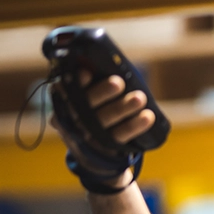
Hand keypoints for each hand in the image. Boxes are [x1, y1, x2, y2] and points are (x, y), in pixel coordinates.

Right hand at [51, 69, 155, 185]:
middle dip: (102, 92)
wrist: (96, 153)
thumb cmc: (95, 110)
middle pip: (86, 105)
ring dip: (122, 108)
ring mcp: (88, 136)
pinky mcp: (106, 148)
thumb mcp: (88, 95)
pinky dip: (135, 126)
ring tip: (139, 98)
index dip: (76, 82)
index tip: (86, 73)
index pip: (65, 90)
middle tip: (118, 82)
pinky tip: (148, 116)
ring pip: (104, 121)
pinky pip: (120, 135)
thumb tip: (98, 61)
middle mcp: (73, 119)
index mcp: (65, 101)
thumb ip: (92, 79)